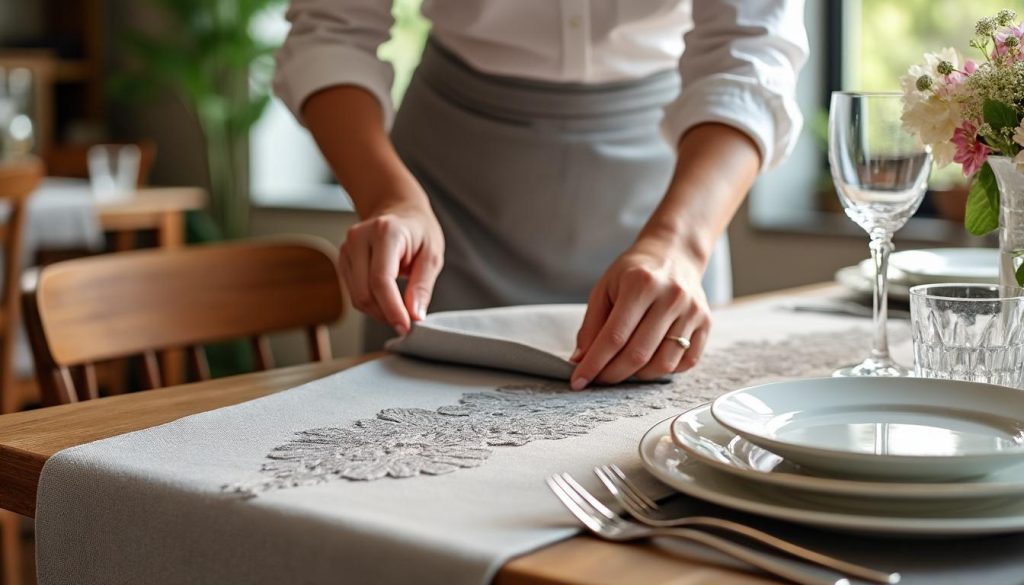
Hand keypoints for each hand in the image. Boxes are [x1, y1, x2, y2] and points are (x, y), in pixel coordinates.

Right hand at [339, 202, 444, 334]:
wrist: (397, 209)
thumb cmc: (418, 230)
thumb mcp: (432, 255)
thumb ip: (422, 286)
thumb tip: (414, 315)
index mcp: (385, 232)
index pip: (381, 279)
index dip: (392, 309)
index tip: (406, 327)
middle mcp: (359, 238)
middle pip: (365, 292)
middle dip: (386, 314)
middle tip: (407, 323)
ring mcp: (346, 248)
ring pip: (357, 296)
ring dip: (378, 312)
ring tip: (400, 309)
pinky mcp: (343, 260)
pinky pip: (354, 292)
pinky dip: (371, 303)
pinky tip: (387, 299)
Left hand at [569, 236, 710, 389]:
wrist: (674, 254)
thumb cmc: (633, 272)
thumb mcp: (605, 288)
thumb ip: (591, 325)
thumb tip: (580, 361)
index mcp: (641, 284)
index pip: (614, 337)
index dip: (594, 364)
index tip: (579, 381)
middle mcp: (671, 297)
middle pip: (638, 354)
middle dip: (612, 374)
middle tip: (598, 379)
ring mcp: (692, 311)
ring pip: (663, 364)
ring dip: (638, 376)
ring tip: (622, 369)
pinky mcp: (706, 322)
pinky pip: (686, 362)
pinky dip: (664, 370)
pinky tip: (648, 362)